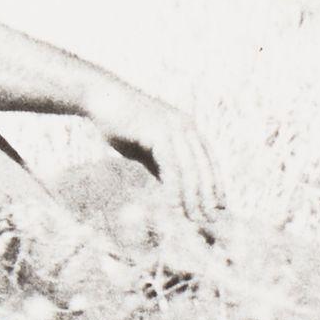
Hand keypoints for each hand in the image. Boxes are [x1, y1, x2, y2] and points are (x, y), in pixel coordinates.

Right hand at [90, 95, 225, 236]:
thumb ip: (162, 165)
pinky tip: (172, 205)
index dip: (215, 185)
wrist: (100, 98)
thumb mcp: (147, 149)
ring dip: (192, 197)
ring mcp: (174, 127)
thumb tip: (174, 190)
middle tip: (209, 221)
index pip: (209, 161)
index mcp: (187, 128)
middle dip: (207, 197)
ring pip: (190, 169)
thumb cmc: (122, 124)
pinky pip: (172, 166)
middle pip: (204, 167)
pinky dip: (174, 188)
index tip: (219, 208)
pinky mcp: (159, 131)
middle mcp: (186, 126)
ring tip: (192, 218)